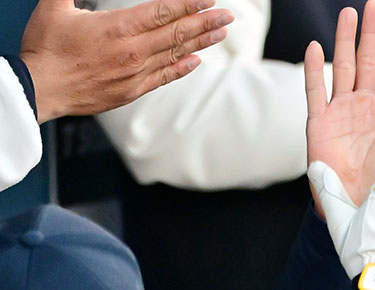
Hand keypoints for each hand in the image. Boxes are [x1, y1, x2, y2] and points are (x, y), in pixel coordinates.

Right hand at [20, 0, 231, 123]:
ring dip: (201, 42)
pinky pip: (165, 77)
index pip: (163, 12)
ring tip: (221, 33)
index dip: (188, 4)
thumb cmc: (46, 48)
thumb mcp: (55, 6)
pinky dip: (183, 68)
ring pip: (176, 54)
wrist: (41, 88)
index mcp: (118, 27)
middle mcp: (133, 51)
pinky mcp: (133, 90)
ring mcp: (136, 72)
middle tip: (228, 15)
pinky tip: (196, 60)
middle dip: (206, 22)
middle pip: (177, 33)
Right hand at [304, 0, 374, 216]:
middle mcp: (365, 106)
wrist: (359, 208)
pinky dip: (314, 71)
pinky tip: (314, 49)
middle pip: (367, 62)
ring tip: (348, 15)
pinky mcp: (320, 124)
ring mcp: (341, 112)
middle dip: (370, 34)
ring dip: (345, 42)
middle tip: (373, 6)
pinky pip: (316, 93)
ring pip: (342, 69)